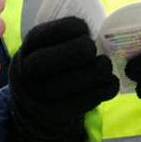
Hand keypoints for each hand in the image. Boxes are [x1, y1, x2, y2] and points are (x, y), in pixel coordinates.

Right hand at [8, 16, 118, 141]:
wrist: (33, 102)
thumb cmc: (51, 64)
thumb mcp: (46, 46)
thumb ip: (65, 37)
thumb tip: (102, 30)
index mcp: (29, 46)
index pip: (50, 33)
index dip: (73, 27)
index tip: (85, 30)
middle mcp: (29, 71)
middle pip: (60, 58)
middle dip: (84, 50)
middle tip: (94, 49)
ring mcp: (40, 95)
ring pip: (74, 82)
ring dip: (98, 71)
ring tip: (106, 65)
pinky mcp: (56, 113)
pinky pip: (84, 101)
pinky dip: (104, 90)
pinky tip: (111, 83)